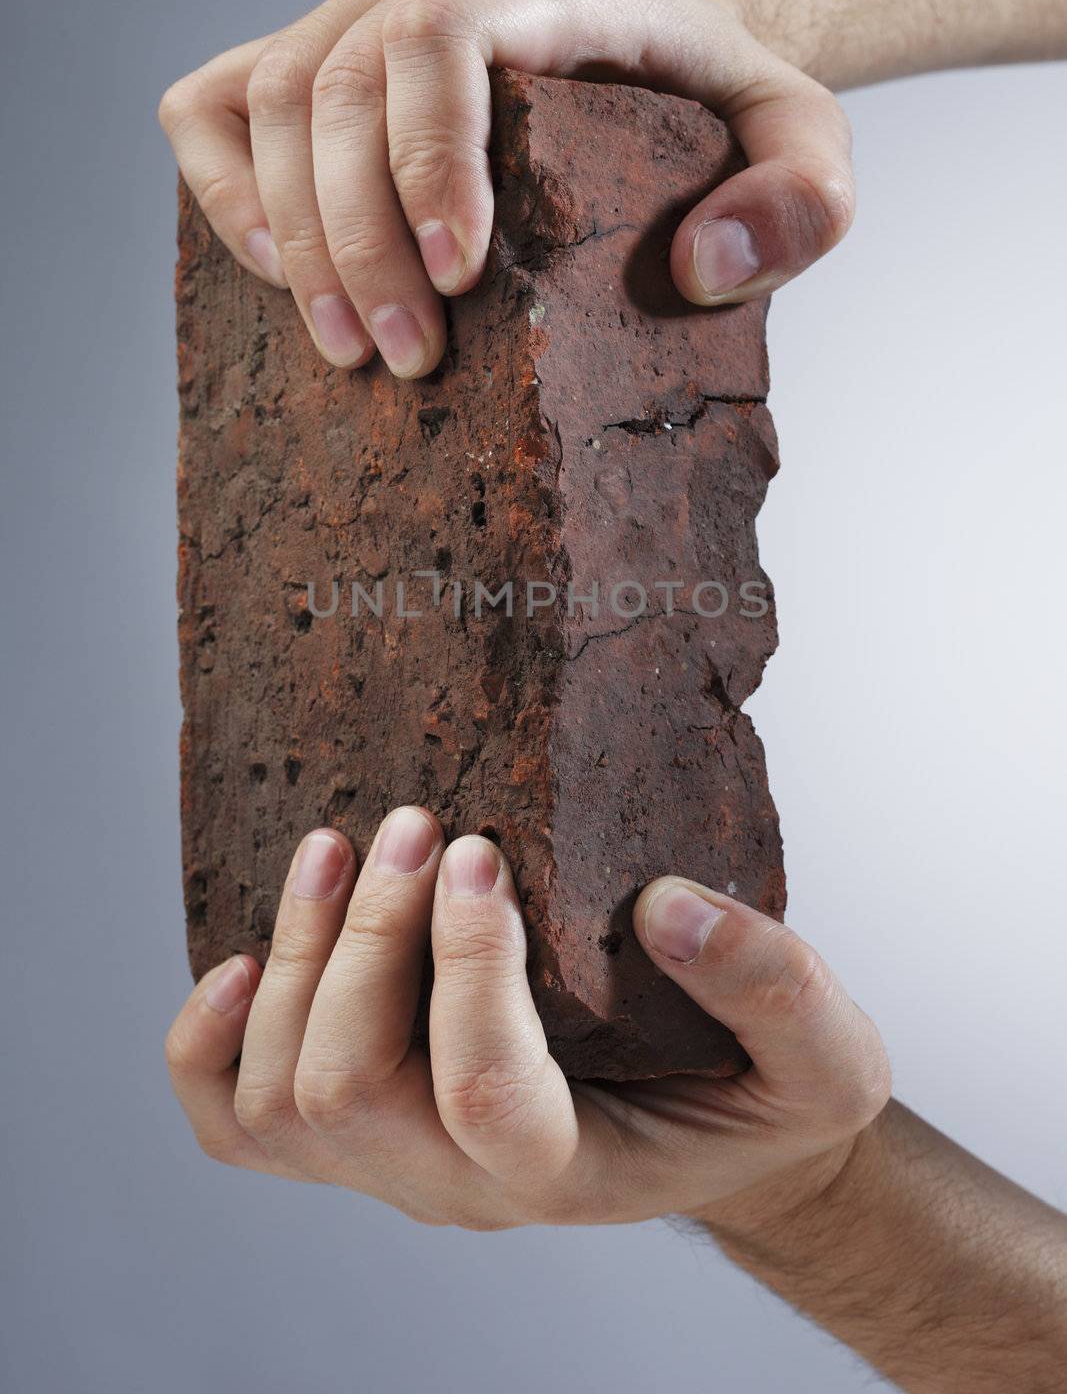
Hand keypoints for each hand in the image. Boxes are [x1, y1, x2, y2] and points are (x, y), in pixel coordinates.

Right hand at [158, 0, 853, 378]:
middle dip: (359, 240)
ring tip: (348, 350)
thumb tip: (706, 267)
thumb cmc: (707, 101)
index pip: (443, 36)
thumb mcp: (801, 140)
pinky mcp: (308, 50)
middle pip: (341, 84)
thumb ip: (802, 197)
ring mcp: (357, 5)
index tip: (454, 280)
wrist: (648, 44)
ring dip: (294, 239)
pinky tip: (273, 272)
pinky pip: (214, 104)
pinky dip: (222, 189)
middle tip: (405, 360)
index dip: (427, 157)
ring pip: (271, 101)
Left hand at [166, 807, 889, 1230]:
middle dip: (371, 940)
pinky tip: (238, 957)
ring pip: (278, 1100)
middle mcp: (457, 1185)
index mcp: (569, 1169)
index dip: (467, 971)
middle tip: (416, 822)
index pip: (485, 1094)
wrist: (707, 1133)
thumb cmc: (759, 1097)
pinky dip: (208, 1041)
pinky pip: (235, 1119)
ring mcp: (391, 1162)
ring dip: (294, 958)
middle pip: (348, 1087)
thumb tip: (669, 905)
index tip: (483, 851)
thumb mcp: (827, 1056)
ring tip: (337, 845)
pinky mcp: (352, 1131)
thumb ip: (776, 987)